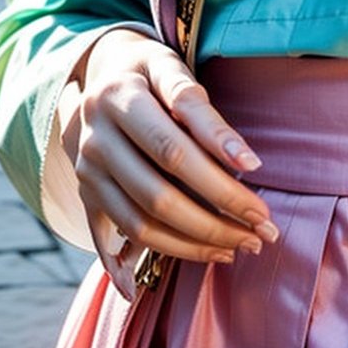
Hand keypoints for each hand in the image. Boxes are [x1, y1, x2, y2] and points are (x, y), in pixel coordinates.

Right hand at [68, 29, 278, 298]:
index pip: (174, 151)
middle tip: (263, 233)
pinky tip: (164, 279)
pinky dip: (137, 264)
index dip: (219, 180)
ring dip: (193, 245)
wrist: (100, 71)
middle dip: (217, 221)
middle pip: (159, 195)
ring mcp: (86, 171)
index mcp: (118, 99)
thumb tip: (245, 163)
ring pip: (139, 225)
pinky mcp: (85, 194)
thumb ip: (204, 111)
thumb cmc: (150, 71)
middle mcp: (95, 139)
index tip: (261, 203)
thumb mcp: (172, 69)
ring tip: (238, 247)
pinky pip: (112, 239)